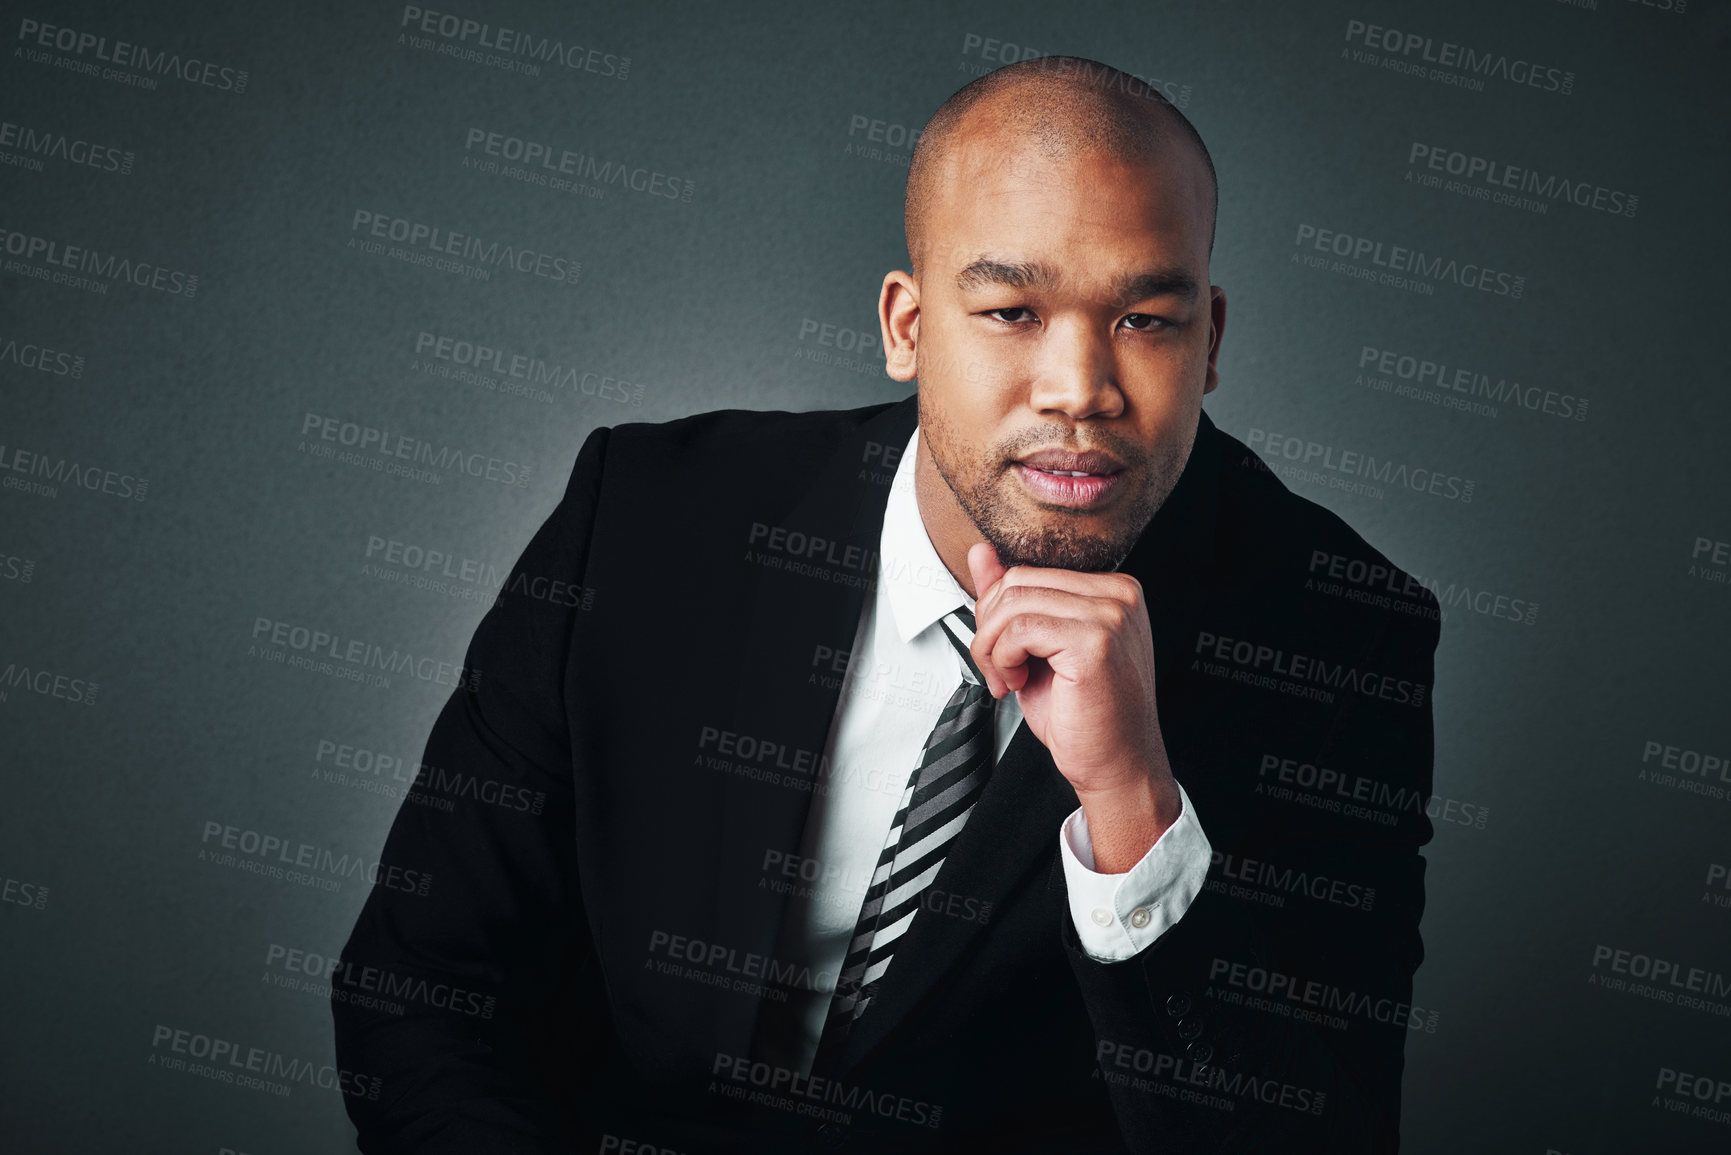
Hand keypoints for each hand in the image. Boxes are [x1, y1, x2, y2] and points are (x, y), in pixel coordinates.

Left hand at [966, 542, 1181, 871]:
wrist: (1118, 767)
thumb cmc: (1084, 717)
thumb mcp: (1037, 649)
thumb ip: (1012, 599)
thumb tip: (980, 553)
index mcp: (1112, 591)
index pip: (1028, 574)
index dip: (997, 616)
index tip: (1001, 654)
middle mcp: (1118, 595)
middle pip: (1017, 583)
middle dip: (989, 628)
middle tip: (997, 670)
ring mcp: (1111, 615)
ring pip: (1013, 603)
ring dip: (992, 647)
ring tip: (1006, 679)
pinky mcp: (1096, 641)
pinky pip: (1020, 629)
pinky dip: (1003, 658)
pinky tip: (1017, 683)